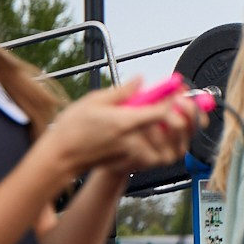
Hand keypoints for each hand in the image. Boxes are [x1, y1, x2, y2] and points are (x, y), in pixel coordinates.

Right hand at [40, 80, 187, 175]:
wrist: (61, 156)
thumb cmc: (72, 127)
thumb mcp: (94, 100)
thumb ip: (122, 91)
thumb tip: (140, 79)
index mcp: (124, 122)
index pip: (162, 110)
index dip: (174, 98)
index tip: (177, 89)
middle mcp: (132, 140)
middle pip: (172, 130)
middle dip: (182, 116)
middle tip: (180, 105)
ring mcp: (133, 155)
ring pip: (168, 148)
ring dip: (175, 135)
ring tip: (174, 121)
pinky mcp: (131, 164)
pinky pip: (157, 158)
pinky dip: (163, 148)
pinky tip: (159, 136)